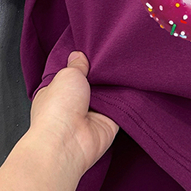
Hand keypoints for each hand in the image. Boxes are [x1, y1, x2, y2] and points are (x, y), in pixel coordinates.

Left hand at [29, 51, 118, 176]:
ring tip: (124, 66)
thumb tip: (78, 55)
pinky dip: (127, 97)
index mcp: (57, 91)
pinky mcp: (109, 122)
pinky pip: (122, 105)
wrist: (68, 141)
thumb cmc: (57, 110)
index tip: (94, 50)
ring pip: (108, 92)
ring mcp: (92, 113)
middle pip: (93, 83)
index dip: (83, 63)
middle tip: (113, 56)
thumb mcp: (66, 75)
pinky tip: (132, 82)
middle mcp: (74, 103)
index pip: (72, 74)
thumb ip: (77, 65)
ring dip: (114, 84)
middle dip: (101, 73)